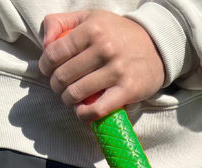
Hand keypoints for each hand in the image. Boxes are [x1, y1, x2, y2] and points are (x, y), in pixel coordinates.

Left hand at [39, 9, 165, 122]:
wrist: (156, 47)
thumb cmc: (118, 34)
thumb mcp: (90, 17)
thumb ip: (61, 23)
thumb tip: (45, 44)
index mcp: (92, 28)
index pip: (55, 52)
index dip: (45, 65)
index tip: (47, 71)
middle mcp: (104, 48)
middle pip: (64, 75)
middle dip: (56, 85)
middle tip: (60, 86)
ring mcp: (116, 71)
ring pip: (77, 93)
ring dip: (68, 100)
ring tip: (70, 98)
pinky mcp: (127, 90)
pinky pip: (97, 109)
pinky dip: (84, 114)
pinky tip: (82, 111)